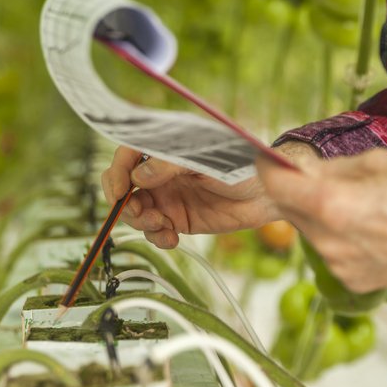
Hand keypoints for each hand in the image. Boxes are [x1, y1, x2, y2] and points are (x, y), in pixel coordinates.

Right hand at [101, 142, 318, 248]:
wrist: (269, 194)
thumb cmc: (243, 164)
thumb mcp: (206, 159)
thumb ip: (171, 165)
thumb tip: (137, 177)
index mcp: (167, 147)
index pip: (128, 154)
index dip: (116, 171)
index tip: (118, 192)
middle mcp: (162, 170)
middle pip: (123, 185)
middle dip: (124, 203)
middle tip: (142, 214)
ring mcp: (168, 195)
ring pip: (135, 211)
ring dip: (141, 222)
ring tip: (164, 225)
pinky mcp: (179, 219)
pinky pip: (155, 231)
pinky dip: (157, 237)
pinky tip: (171, 238)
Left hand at [254, 148, 386, 291]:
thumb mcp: (377, 162)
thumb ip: (330, 167)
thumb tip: (299, 168)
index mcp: (332, 204)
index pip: (274, 185)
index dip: (269, 169)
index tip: (271, 161)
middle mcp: (330, 241)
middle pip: (290, 211)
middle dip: (299, 192)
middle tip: (323, 178)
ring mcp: (341, 267)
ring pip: (311, 233)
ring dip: (321, 217)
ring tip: (362, 205)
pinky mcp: (354, 283)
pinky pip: (333, 253)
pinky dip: (341, 239)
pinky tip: (373, 229)